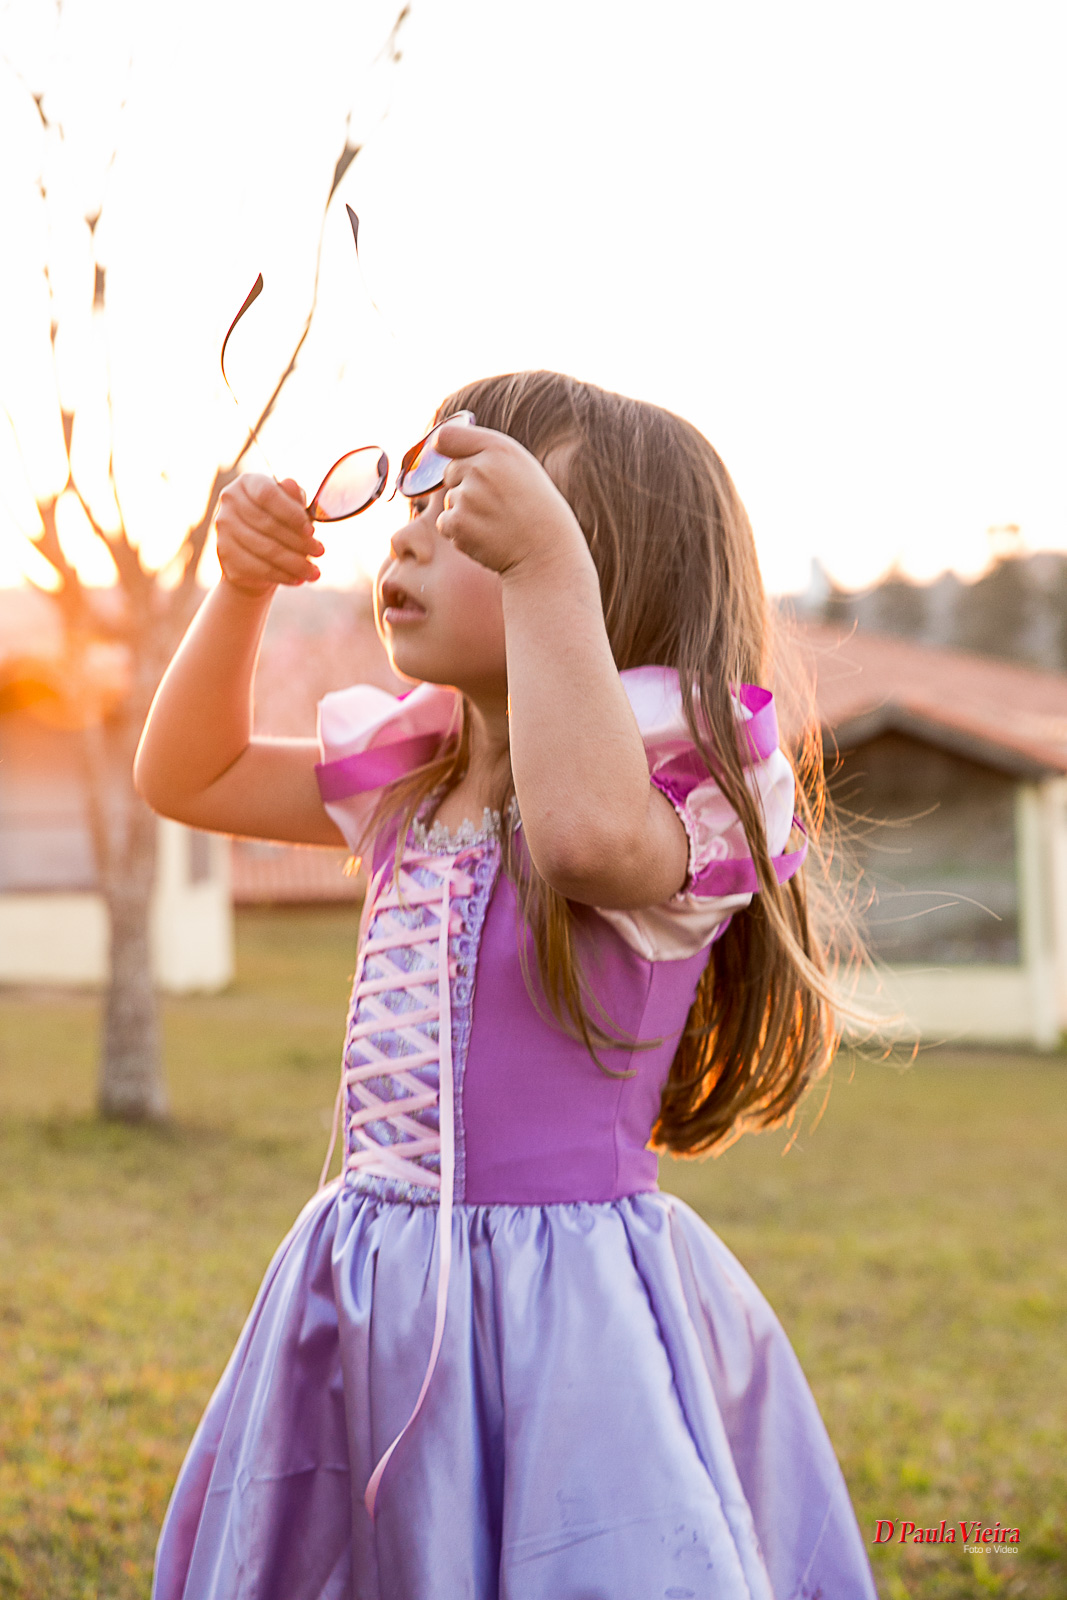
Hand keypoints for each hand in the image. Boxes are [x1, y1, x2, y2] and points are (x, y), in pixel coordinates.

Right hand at [215, 475, 323, 595]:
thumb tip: (291, 484)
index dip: (291, 513)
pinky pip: (258, 568)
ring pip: (265, 549)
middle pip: (267, 524)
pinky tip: (298, 579)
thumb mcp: (291, 508)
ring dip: (295, 563)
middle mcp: (229, 502)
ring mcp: (223, 529)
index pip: (267, 495)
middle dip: (299, 541)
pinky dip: (282, 575)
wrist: (255, 556)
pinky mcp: (225, 554)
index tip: (311, 530)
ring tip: (315, 572)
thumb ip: (293, 497)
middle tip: (320, 552)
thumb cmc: (279, 524)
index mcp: (247, 483)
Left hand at [434, 423, 586, 578]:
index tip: (454, 459)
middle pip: (450, 472)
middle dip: (464, 485)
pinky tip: (486, 535)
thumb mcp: (520, 467)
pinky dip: (460, 531)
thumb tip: (439, 444)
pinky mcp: (458, 523)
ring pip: (450, 500)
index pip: (446, 437)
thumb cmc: (534, 507)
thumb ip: (484, 453)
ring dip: (465, 511)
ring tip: (496, 521)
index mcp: (498, 448)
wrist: (546, 551)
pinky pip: (445, 522)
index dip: (447, 449)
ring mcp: (467, 496)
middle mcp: (480, 468)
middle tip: (495, 503)